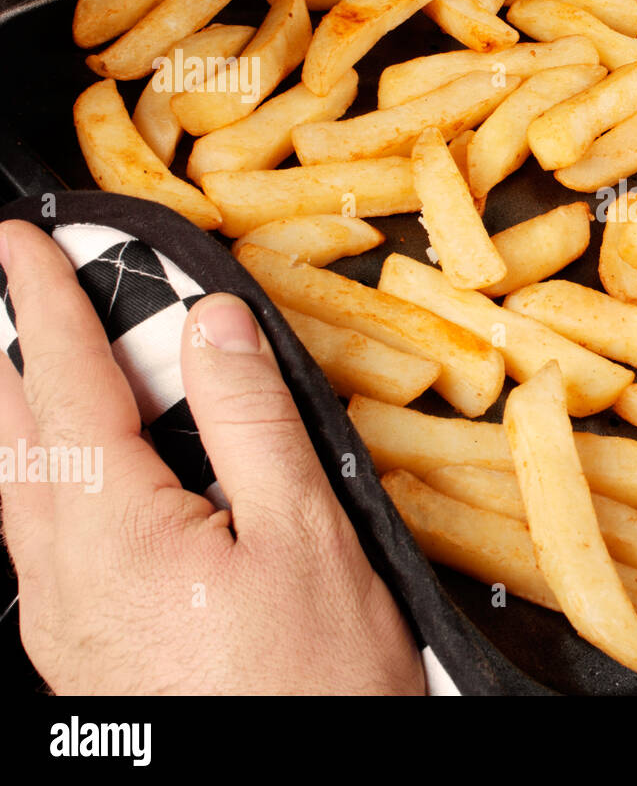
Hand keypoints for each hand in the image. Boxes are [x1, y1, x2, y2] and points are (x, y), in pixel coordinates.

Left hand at [0, 219, 422, 694]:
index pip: (66, 390)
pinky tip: (80, 469)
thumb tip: (214, 325)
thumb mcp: (305, 534)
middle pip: (15, 441)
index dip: (45, 306)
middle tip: (12, 286)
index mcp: (113, 540)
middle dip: (13, 352)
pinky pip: (44, 538)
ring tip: (38, 361)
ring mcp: (64, 627)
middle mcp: (62, 585)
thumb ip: (250, 420)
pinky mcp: (84, 653)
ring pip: (20, 492)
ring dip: (25, 413)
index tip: (22, 244)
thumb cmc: (316, 682)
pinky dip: (49, 472)